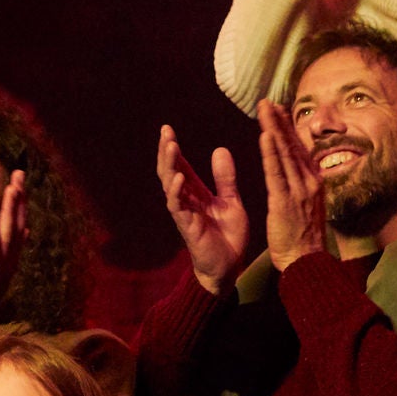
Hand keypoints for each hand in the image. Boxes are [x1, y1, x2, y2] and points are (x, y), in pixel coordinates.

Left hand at [0, 170, 26, 340]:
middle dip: (17, 200)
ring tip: (11, 190)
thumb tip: (26, 230)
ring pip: (6, 237)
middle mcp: (7, 265)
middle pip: (15, 226)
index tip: (19, 180)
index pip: (17, 226)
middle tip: (19, 175)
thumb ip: (6, 251)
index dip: (19, 203)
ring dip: (8, 212)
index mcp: (8, 261)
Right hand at [158, 125, 248, 294]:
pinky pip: (177, 206)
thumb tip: (220, 149)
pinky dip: (176, 191)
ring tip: (171, 146)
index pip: (181, 166)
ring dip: (169, 165)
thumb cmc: (228, 236)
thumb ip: (225, 178)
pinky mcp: (187, 226)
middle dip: (167, 151)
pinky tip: (178, 176)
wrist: (229, 266)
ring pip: (170, 185)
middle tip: (165, 131)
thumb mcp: (231, 201)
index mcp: (196, 193)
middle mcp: (186, 200)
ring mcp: (184, 212)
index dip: (174, 148)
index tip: (168, 128)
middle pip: (170, 171)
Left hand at [258, 100, 326, 269]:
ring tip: (265, 109)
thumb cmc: (302, 236)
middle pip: (292, 145)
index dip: (288, 128)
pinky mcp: (285, 201)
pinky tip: (265, 136)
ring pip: (284, 154)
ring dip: (274, 129)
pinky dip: (270, 153)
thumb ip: (301, 183)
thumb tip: (297, 167)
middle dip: (280, 121)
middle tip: (267, 101)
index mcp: (313, 181)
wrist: (306, 261)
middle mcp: (309, 181)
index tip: (279, 109)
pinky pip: (276, 173)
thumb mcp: (306, 204)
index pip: (299, 148)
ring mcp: (299, 190)